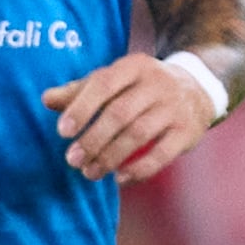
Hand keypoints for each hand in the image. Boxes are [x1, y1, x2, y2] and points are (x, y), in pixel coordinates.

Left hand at [45, 58, 216, 186]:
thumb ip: (80, 90)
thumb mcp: (115, 80)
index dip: (82, 107)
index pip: (104, 84)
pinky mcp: (188, 131)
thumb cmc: (141, 87)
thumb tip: (46, 99)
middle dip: (93, 139)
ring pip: (139, 134)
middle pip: (120, 113)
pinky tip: (120, 179)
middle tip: (72, 160)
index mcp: (134, 66)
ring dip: (111, 157)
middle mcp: (157, 83)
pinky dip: (140, 169)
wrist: (198, 88)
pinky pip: (163, 154)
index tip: (63, 132)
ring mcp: (175, 107)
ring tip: (90, 173)